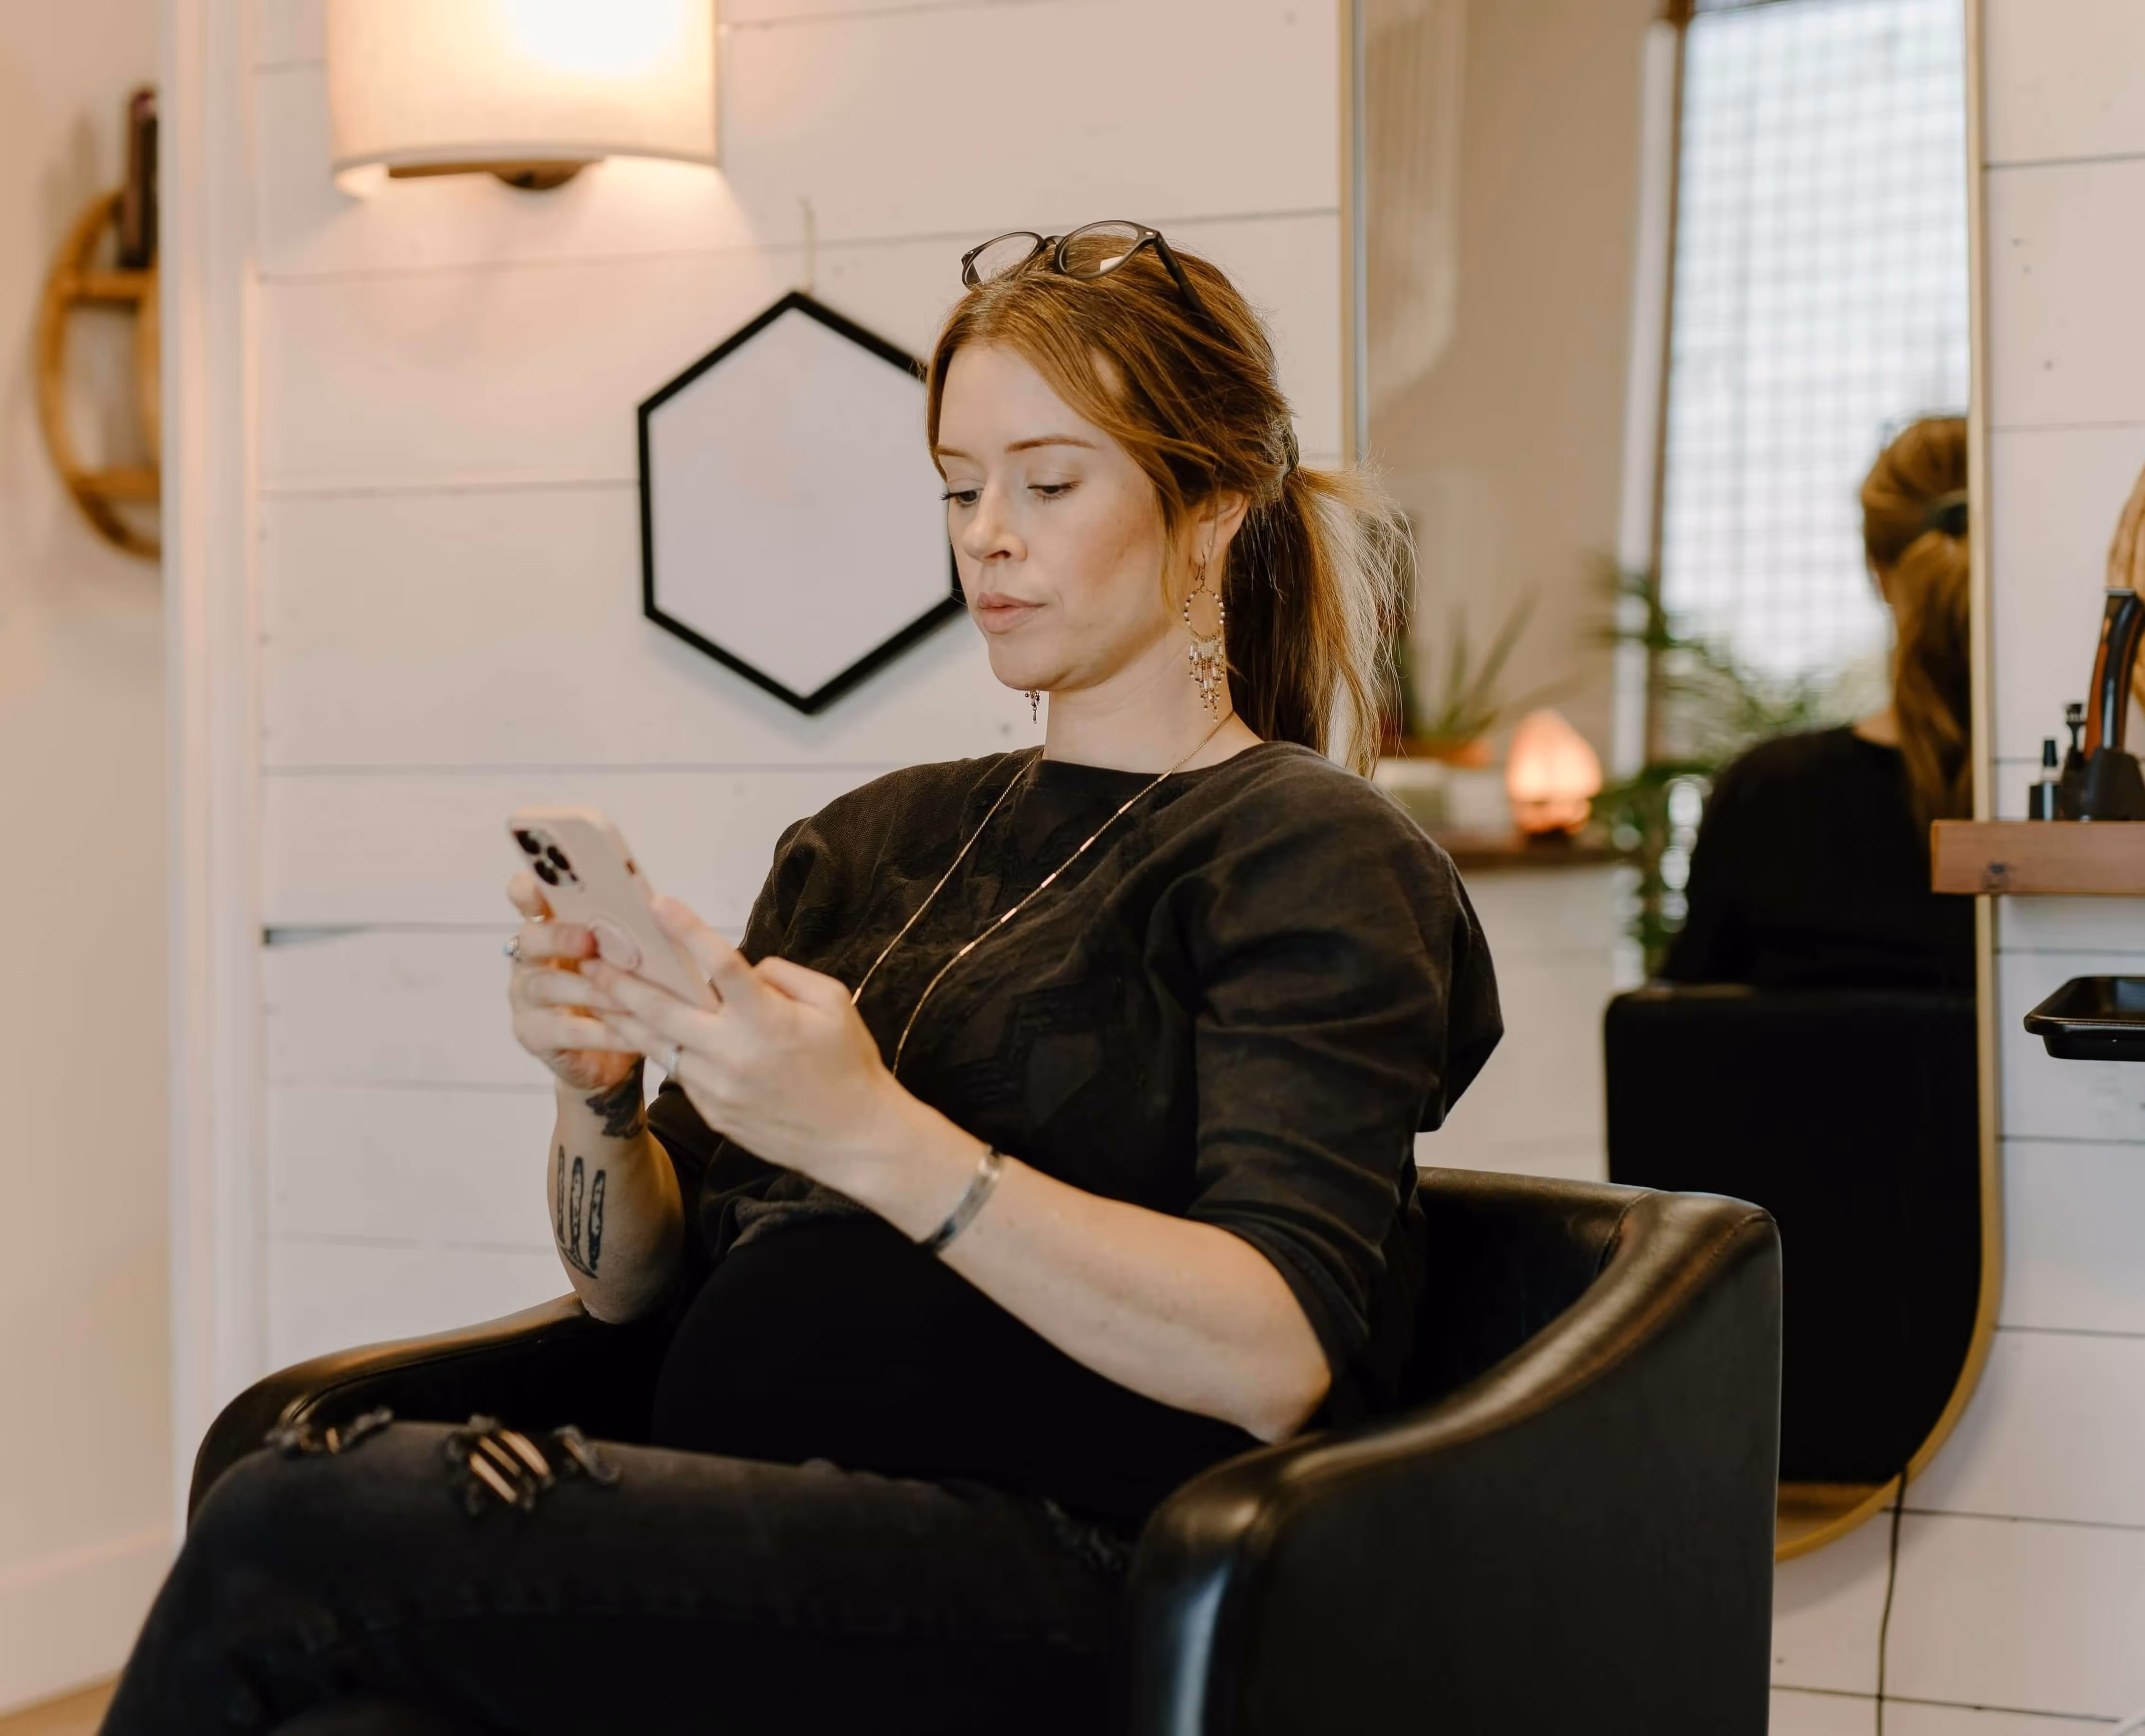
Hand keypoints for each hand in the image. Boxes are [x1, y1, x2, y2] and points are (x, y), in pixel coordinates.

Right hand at [505, 872, 640, 1093]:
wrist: (611, 1053)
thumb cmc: (617, 991)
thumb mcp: (624, 957)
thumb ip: (625, 931)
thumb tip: (655, 903)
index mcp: (549, 929)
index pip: (526, 899)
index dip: (528, 890)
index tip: (536, 882)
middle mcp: (528, 959)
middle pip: (530, 939)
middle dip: (559, 937)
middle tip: (590, 940)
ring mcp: (524, 998)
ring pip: (547, 986)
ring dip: (591, 989)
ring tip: (627, 996)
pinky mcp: (533, 1035)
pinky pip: (567, 1031)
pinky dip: (603, 1032)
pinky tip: (631, 1033)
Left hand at [586, 894, 910, 1188]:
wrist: (852, 1139)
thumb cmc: (848, 1063)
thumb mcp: (834, 1003)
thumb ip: (784, 976)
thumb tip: (743, 969)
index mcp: (768, 1020)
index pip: (722, 964)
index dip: (688, 929)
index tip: (658, 902)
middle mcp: (734, 1053)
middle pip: (663, 1009)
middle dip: (621, 981)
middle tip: (590, 958)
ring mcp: (717, 1087)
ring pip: (658, 1044)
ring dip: (622, 1017)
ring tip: (593, 993)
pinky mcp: (712, 1112)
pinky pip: (680, 1073)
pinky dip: (660, 1050)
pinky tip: (640, 1033)